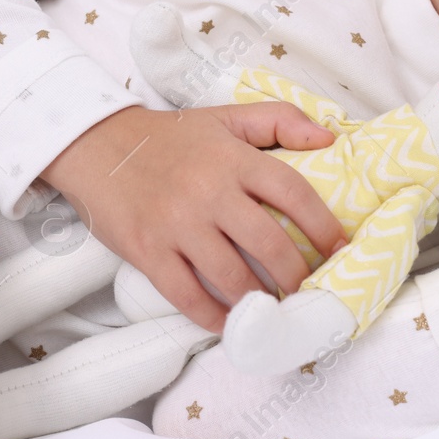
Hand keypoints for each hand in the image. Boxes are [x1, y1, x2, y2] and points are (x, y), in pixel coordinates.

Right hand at [39, 103, 347, 333]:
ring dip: (260, 300)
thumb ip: (279, 121)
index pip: (293, 194)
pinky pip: (187, 295)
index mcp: (234, 159)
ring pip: (233, 276)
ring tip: (273, 308)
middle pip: (269, 244)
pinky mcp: (147, 250)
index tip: (341, 251)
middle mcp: (209, 191)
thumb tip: (330, 140)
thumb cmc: (170, 136)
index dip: (324, 227)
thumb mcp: (226, 117)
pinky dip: (212, 315)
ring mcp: (177, 224)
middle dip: (297, 275)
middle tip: (308, 290)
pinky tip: (228, 322)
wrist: (96, 144)